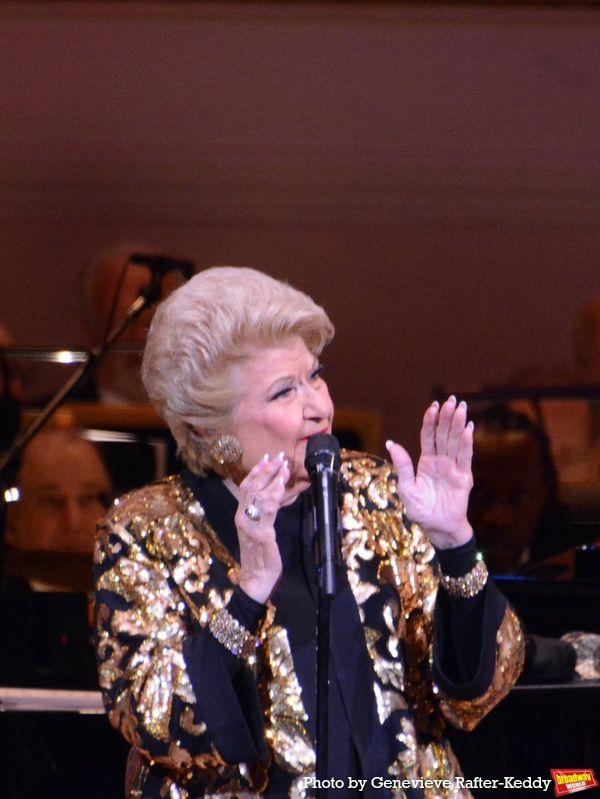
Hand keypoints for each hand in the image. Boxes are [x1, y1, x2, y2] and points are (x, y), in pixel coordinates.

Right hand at [235, 452, 289, 602]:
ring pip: (259, 494)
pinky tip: (282, 486)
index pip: (246, 487)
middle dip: (266, 469)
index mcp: (241, 515)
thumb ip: (264, 514)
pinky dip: (275, 494)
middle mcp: (242, 517)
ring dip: (272, 478)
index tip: (266, 458)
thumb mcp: (261, 530)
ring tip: (283, 466)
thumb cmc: (261, 556)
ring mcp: (249, 524)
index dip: (256, 471)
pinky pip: (267, 509)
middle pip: (252, 486)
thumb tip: (276, 495)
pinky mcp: (261, 532)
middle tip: (278, 455)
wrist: (257, 580)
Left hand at [386, 396, 473, 549]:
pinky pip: (465, 456)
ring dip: (458, 424)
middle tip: (451, 399)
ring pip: (455, 441)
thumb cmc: (421, 510)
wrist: (438, 528)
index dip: (430, 420)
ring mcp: (453, 468)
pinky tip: (469, 427)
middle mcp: (441, 461)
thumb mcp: (406, 487)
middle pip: (444, 434)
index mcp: (427, 461)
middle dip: (447, 416)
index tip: (433, 405)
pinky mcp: (464, 477)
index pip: (429, 436)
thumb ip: (402, 465)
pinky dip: (467, 442)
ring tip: (460, 407)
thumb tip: (390, 442)